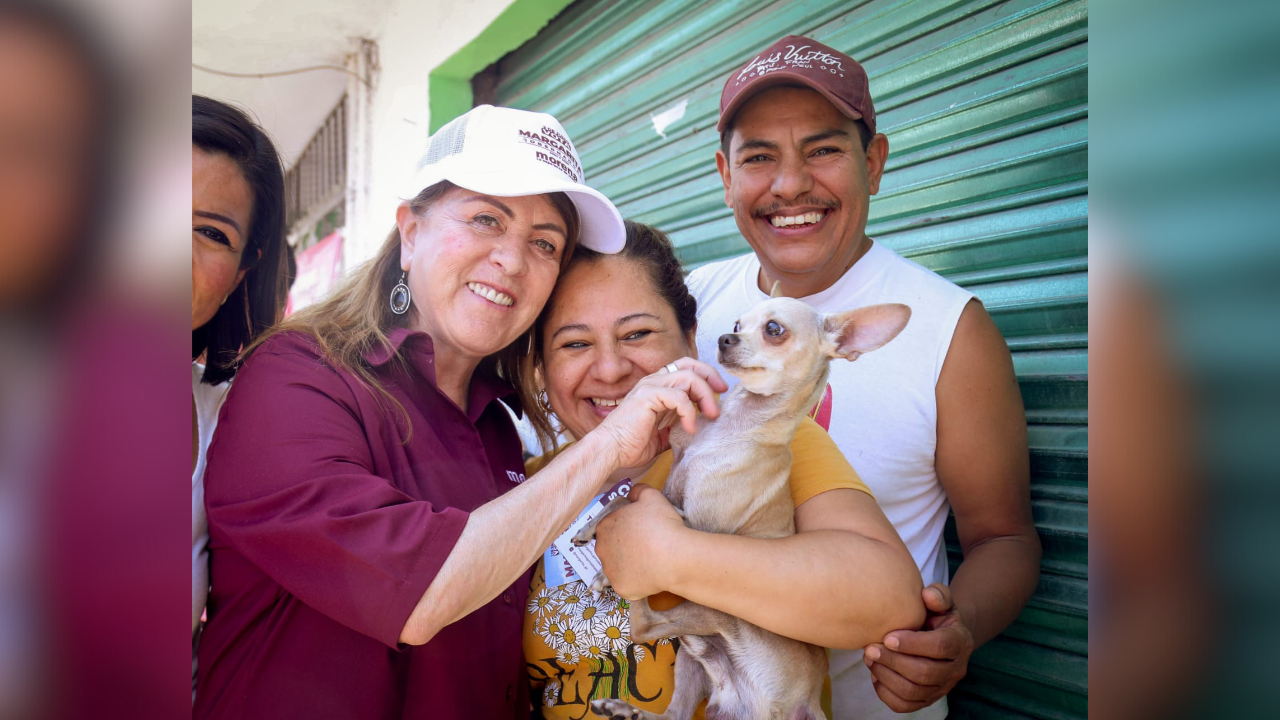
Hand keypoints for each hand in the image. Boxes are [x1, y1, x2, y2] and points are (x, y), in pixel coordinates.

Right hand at [591, 358, 725, 469]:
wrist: (610, 451)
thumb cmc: (631, 445)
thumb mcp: (663, 434)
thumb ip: (678, 424)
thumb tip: (698, 427)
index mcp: (657, 387)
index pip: (686, 368)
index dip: (706, 375)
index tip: (719, 391)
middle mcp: (653, 381)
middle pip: (690, 365)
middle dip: (710, 377)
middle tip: (721, 394)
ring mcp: (650, 386)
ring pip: (688, 377)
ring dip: (704, 395)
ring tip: (710, 414)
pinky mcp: (648, 396)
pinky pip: (678, 396)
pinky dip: (689, 411)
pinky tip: (689, 427)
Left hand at [594, 484, 686, 599]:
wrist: (673, 556)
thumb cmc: (661, 523)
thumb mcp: (651, 496)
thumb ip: (637, 491)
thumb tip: (632, 494)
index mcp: (604, 526)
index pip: (611, 525)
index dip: (626, 526)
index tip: (641, 529)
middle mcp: (601, 550)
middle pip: (611, 547)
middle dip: (625, 546)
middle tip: (646, 545)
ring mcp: (610, 572)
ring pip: (618, 567)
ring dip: (630, 564)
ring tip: (651, 561)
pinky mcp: (621, 588)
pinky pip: (628, 583)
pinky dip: (637, 581)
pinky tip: (651, 575)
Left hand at [863, 583, 973, 711]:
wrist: (941, 635)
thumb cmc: (936, 614)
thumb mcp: (941, 600)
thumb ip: (938, 594)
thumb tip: (927, 595)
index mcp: (960, 641)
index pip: (940, 647)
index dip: (912, 643)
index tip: (888, 636)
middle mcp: (955, 669)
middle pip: (924, 673)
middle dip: (893, 661)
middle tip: (870, 648)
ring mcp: (941, 688)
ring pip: (913, 691)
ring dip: (886, 676)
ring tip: (869, 658)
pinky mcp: (927, 699)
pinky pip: (904, 705)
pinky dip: (885, 692)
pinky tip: (875, 674)